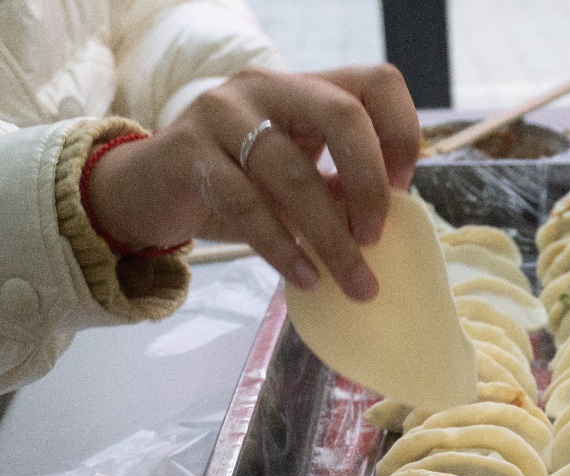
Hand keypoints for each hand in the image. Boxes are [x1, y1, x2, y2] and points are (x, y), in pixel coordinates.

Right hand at [87, 64, 421, 300]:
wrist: (149, 190)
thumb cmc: (239, 185)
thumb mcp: (298, 180)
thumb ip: (340, 187)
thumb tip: (394, 217)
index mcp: (306, 87)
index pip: (375, 83)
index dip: (401, 132)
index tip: (404, 188)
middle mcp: (267, 87)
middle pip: (342, 115)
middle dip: (370, 183)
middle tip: (375, 238)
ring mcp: (222, 112)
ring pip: (293, 173)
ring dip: (331, 237)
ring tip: (354, 282)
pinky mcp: (187, 152)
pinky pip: (246, 204)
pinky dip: (283, 247)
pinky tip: (306, 277)